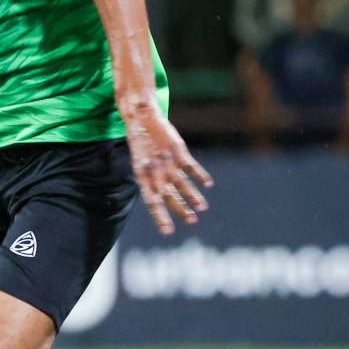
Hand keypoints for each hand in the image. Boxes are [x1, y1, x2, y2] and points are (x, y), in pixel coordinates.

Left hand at [122, 101, 212, 234]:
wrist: (141, 117)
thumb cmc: (141, 143)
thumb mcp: (140, 163)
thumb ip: (150, 179)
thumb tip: (160, 196)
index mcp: (142, 175)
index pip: (151, 201)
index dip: (160, 216)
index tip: (168, 231)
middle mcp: (154, 171)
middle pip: (168, 195)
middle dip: (180, 210)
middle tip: (191, 222)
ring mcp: (166, 161)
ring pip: (181, 183)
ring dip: (192, 196)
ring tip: (202, 208)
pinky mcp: (177, 150)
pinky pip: (191, 167)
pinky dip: (200, 175)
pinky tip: (208, 185)